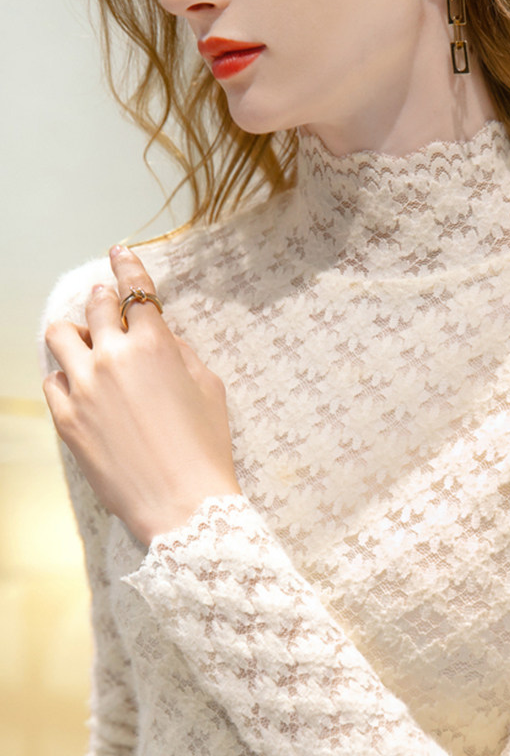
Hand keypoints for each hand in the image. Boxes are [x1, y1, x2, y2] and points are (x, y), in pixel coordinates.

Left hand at [43, 246, 240, 545]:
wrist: (182, 503)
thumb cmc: (206, 447)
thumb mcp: (209, 389)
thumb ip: (181, 353)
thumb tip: (160, 338)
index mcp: (154, 345)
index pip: (135, 290)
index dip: (127, 266)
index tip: (118, 252)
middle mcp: (113, 357)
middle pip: (93, 307)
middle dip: (101, 301)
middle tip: (105, 306)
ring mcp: (84, 388)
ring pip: (60, 336)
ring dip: (73, 332)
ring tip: (82, 341)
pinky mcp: (66, 419)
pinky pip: (53, 381)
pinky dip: (65, 376)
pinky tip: (78, 385)